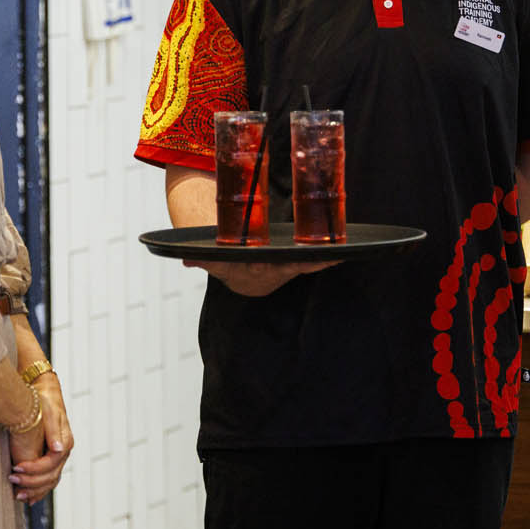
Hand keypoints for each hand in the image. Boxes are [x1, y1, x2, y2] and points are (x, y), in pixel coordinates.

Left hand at [9, 373, 72, 503]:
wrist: (45, 396)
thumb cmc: (46, 403)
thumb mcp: (49, 413)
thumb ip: (54, 431)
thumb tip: (59, 449)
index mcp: (65, 443)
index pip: (50, 464)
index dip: (34, 469)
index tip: (16, 467)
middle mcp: (63, 453)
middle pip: (50, 476)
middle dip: (31, 482)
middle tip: (12, 479)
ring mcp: (58, 459)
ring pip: (50, 482)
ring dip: (34, 491)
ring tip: (17, 494)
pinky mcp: (51, 460)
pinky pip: (48, 481)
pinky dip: (38, 491)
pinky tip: (28, 497)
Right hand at [183, 258, 340, 297]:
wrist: (241, 276)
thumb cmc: (229, 265)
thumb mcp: (215, 263)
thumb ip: (201, 261)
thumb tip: (183, 258)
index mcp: (261, 269)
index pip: (277, 267)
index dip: (289, 264)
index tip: (299, 261)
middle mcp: (278, 271)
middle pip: (300, 266)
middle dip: (317, 262)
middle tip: (334, 256)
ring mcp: (290, 268)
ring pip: (311, 264)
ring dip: (328, 260)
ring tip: (346, 252)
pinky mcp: (298, 263)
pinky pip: (316, 261)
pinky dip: (329, 257)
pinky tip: (346, 251)